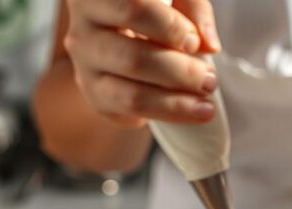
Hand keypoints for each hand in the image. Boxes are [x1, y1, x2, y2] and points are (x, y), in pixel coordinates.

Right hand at [63, 0, 220, 126]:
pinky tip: (189, 112)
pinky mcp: (94, 94)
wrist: (123, 31)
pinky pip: (128, 113)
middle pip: (133, 59)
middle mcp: (81, 30)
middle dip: (180, 73)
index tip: (195, 42)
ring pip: (130, 94)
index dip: (169, 28)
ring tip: (206, 106)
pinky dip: (164, 114)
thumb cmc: (152, 6)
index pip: (132, 8)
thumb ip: (193, 8)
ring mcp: (83, 66)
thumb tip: (208, 45)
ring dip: (175, 103)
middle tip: (210, 80)